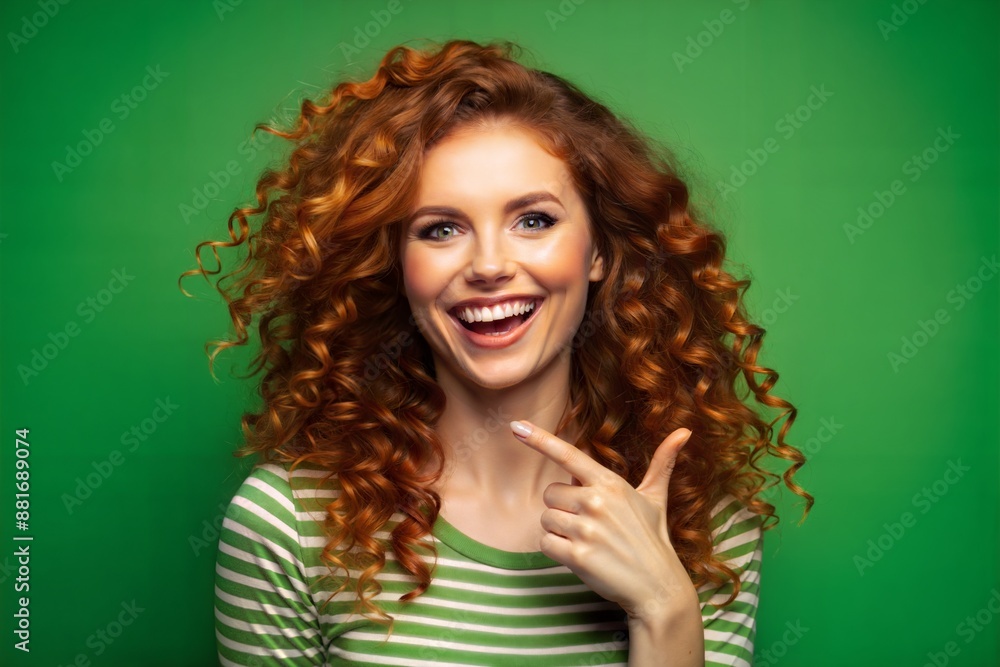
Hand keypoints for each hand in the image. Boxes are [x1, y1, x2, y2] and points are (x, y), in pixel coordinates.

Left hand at [510, 420, 696, 622]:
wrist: (657, 586)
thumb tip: (684, 431)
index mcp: (611, 484)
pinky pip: (545, 544)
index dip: (540, 439)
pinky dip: (556, 551)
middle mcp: (596, 502)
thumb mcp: (656, 498)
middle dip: (562, 509)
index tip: (516, 426)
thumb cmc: (652, 539)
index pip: (569, 455)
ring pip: (546, 519)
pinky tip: (579, 556)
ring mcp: (586, 530)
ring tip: (588, 542)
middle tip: (589, 525)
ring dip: (559, 532)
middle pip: (550, 494)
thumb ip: (663, 463)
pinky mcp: (577, 556)